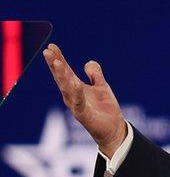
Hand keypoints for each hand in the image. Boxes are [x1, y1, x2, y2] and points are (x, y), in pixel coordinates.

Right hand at [42, 43, 126, 157]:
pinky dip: (76, 92)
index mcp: (76, 88)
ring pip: (66, 88)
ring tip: (56, 62)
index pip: (65, 71)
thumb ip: (95, 75)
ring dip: (61, 75)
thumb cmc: (105, 109)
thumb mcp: (102, 87)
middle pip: (62, 78)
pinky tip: (75, 82)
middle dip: (54, 65)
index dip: (58, 58)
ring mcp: (76, 106)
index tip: (51, 46)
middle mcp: (72, 96)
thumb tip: (88, 62)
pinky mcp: (84, 115)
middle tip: (47, 51)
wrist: (114, 129)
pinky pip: (79, 102)